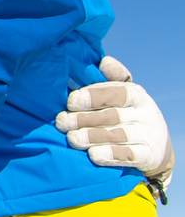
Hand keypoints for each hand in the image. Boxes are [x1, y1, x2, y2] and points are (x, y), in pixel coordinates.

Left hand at [59, 55, 172, 187]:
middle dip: (84, 119)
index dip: (92, 96)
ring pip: (118, 135)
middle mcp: (144, 114)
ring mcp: (148, 135)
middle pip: (112, 115)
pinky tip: (93, 155)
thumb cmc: (128, 114)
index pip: (116, 92)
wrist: (155, 148)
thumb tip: (103, 60)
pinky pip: (128, 156)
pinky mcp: (148, 156)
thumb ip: (112, 79)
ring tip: (72, 138)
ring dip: (92, 137)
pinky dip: (110, 155)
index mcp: (136, 94)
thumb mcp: (124, 94)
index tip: (70, 101)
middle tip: (61, 122)